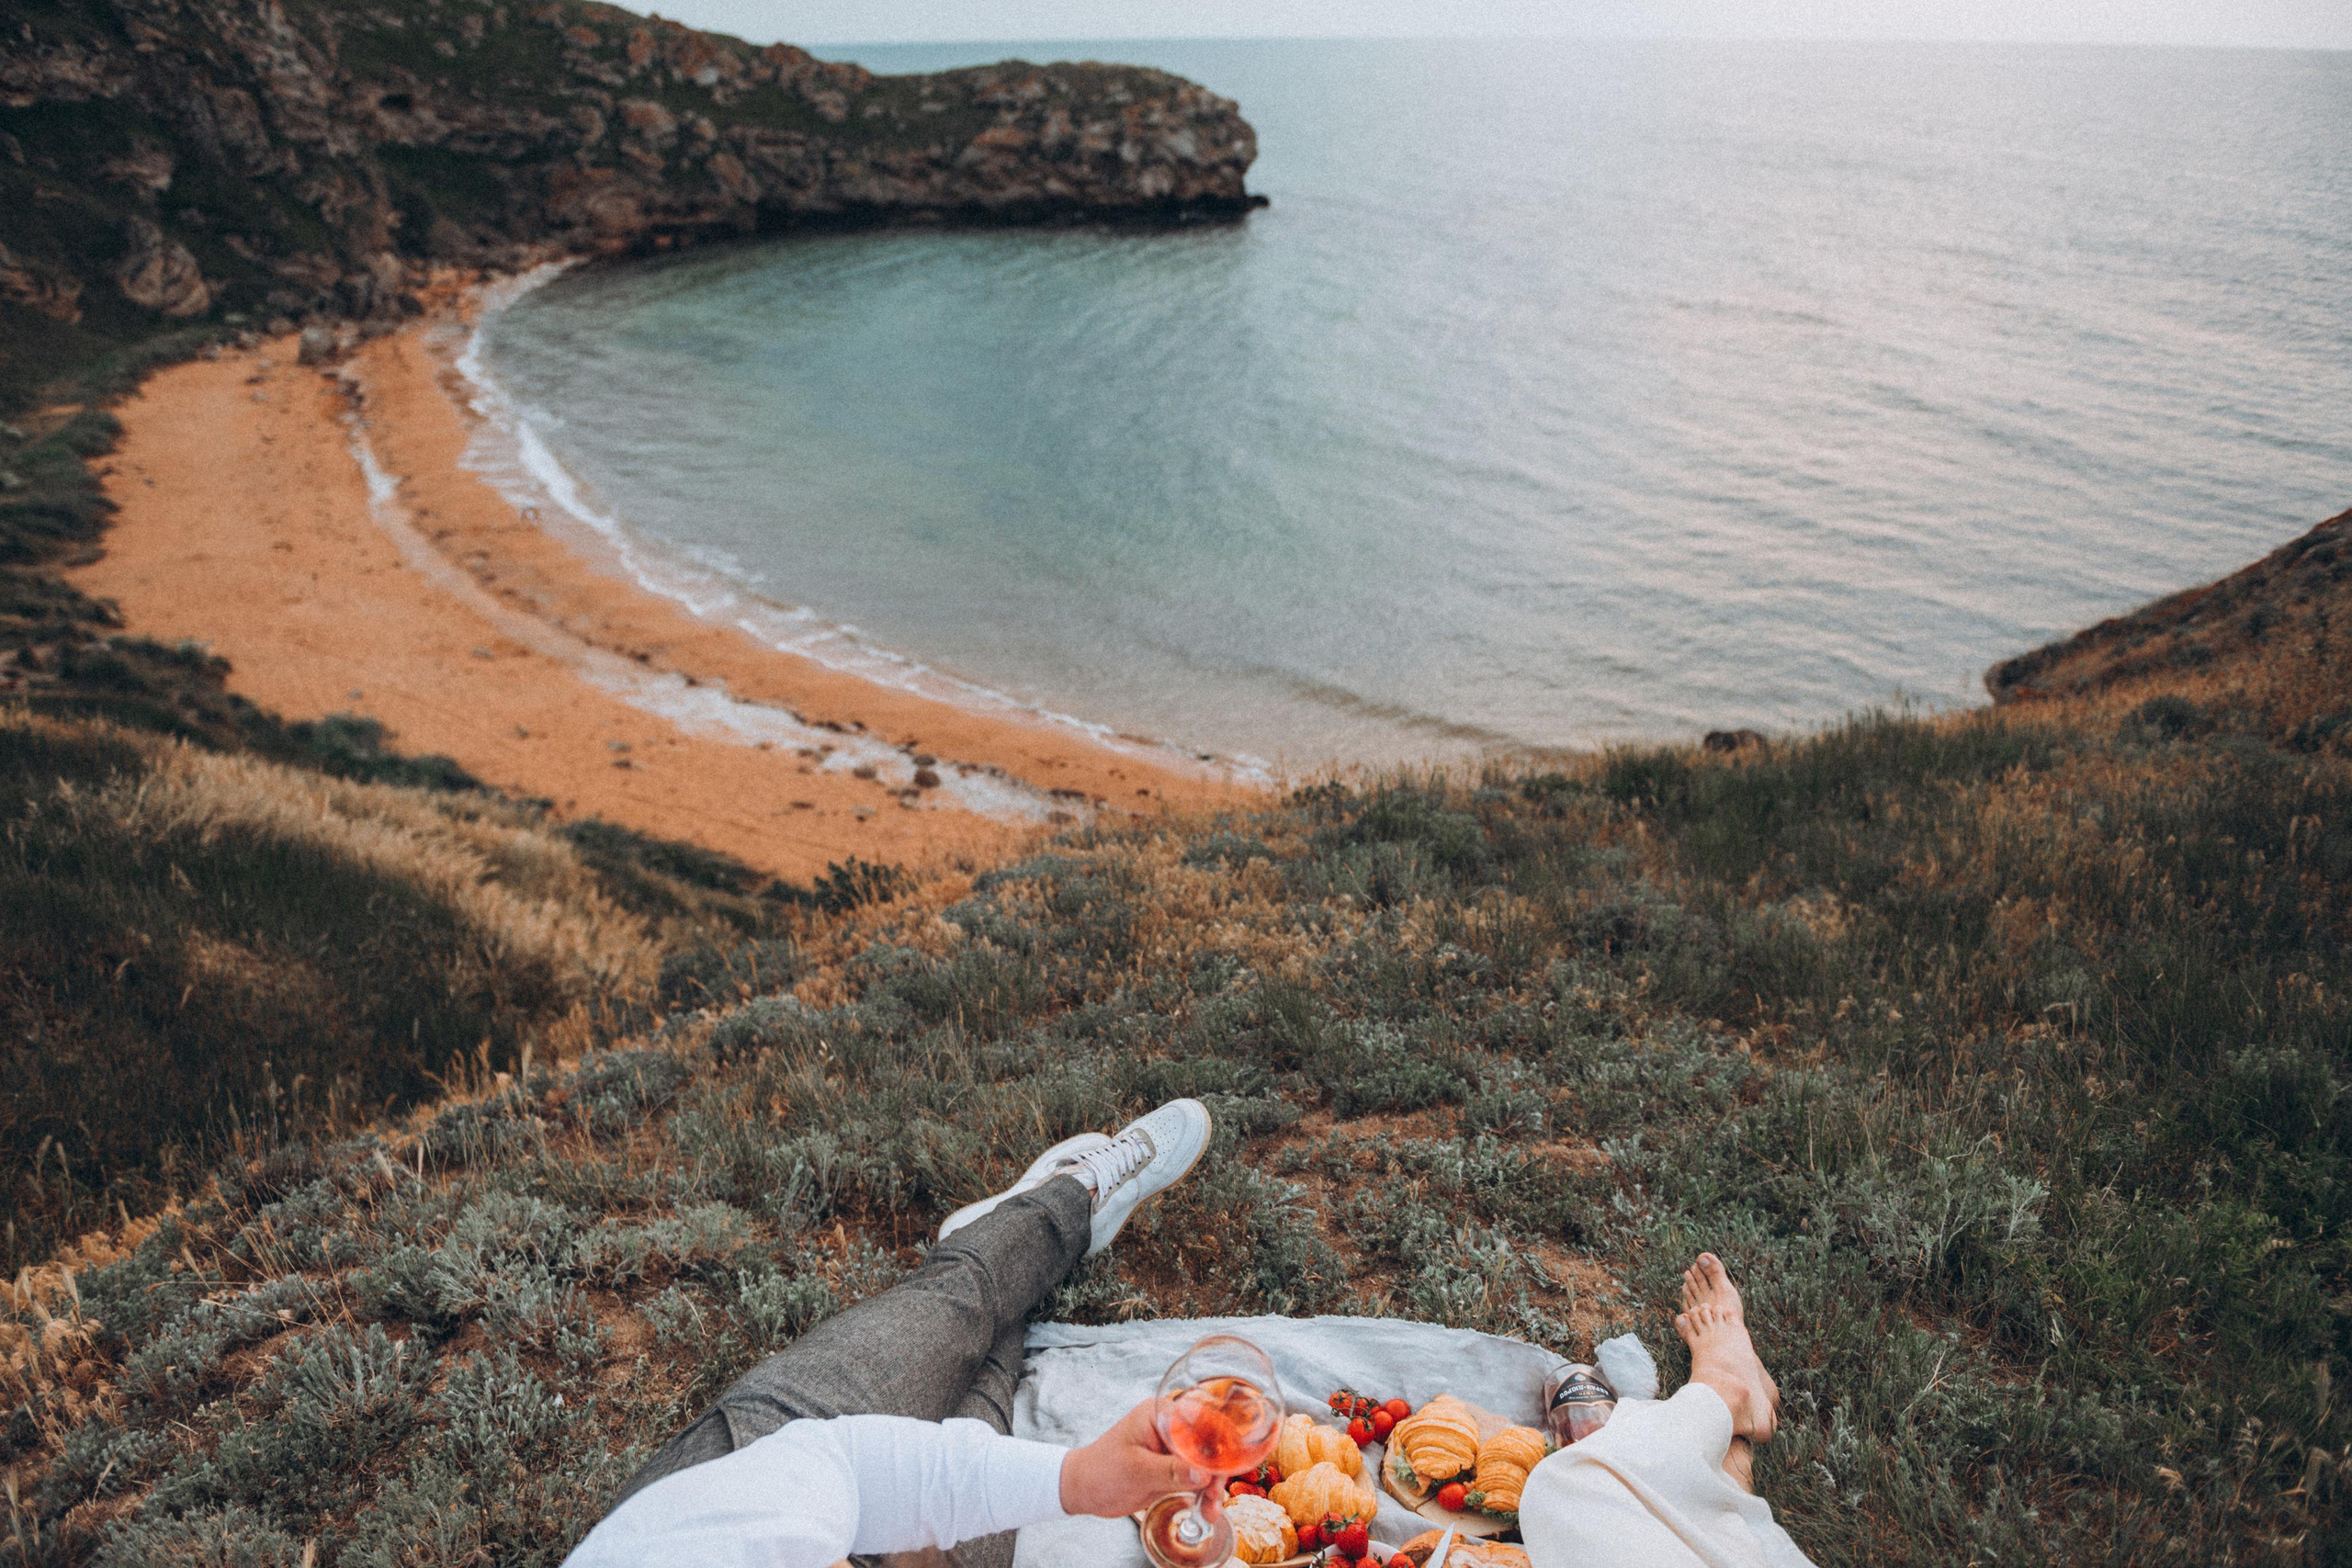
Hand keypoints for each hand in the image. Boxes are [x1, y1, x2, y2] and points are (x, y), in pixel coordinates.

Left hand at [1059, 1399, 1210, 1518]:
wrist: (1084, 1490)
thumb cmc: (1102, 1471)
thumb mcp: (1137, 1471)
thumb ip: (1171, 1471)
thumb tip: (1204, 1474)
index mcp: (1159, 1415)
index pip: (1200, 1419)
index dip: (1220, 1439)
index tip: (1230, 1462)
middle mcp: (1170, 1428)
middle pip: (1208, 1444)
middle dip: (1217, 1470)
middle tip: (1215, 1493)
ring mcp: (1172, 1449)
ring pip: (1206, 1465)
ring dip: (1212, 1487)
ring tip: (1210, 1510)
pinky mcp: (1172, 1469)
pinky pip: (1196, 1479)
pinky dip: (1203, 1495)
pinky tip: (1206, 1511)